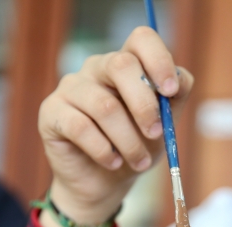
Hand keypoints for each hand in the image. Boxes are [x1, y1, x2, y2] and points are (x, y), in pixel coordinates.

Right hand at [38, 26, 193, 226]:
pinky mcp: (51, 112)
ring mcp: (71, 87)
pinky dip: (103, 150)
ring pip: (104, 106)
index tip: (170, 91)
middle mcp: (97, 68)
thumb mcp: (163, 125)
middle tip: (156, 134)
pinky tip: (113, 163)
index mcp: (126, 64)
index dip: (159, 60)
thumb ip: (174, 100)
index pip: (141, 39)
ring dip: (129, 141)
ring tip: (139, 162)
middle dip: (145, 105)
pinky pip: (80, 127)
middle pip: (121, 65)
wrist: (104, 182)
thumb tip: (179, 80)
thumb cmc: (135, 147)